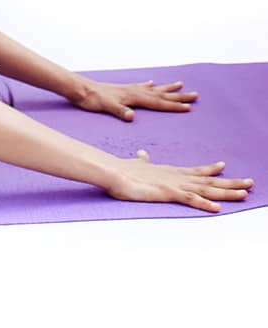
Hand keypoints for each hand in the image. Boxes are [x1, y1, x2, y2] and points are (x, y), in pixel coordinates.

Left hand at [69, 75, 197, 119]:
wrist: (80, 89)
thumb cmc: (93, 100)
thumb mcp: (106, 107)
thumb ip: (119, 111)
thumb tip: (132, 117)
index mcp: (134, 97)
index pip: (158, 103)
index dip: (174, 106)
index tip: (189, 107)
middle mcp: (134, 91)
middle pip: (161, 94)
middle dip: (178, 96)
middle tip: (195, 95)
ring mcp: (129, 89)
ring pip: (154, 89)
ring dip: (168, 88)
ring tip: (180, 84)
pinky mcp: (123, 89)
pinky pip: (141, 86)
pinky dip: (149, 85)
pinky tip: (152, 82)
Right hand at [106, 148, 253, 212]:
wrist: (112, 171)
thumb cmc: (122, 170)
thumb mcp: (137, 164)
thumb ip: (143, 161)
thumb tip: (143, 154)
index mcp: (170, 172)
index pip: (196, 171)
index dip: (211, 170)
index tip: (224, 166)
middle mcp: (177, 176)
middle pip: (209, 181)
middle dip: (230, 183)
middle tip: (250, 183)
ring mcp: (174, 184)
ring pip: (206, 189)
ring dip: (226, 192)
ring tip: (244, 193)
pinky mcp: (168, 192)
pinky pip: (190, 200)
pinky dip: (204, 204)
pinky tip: (217, 208)